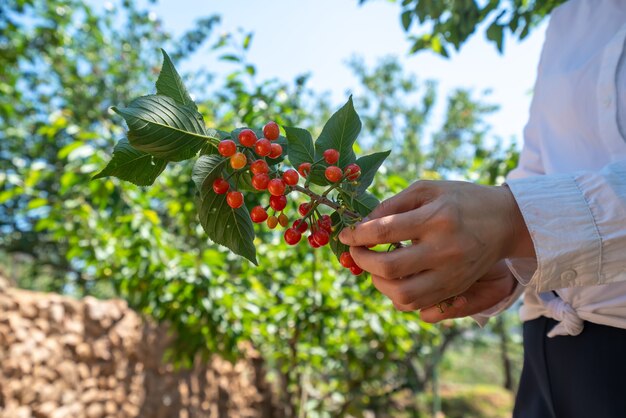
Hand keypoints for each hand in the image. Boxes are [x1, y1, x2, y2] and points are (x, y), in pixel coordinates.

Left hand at [338, 180, 532, 309]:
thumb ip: (393, 204)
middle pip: (389, 268)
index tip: (345, 235)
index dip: (357, 235)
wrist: (505, 222)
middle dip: (362, 260)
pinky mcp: (454, 289)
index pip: (384, 231)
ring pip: (402, 295)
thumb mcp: (428, 189)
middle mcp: (444, 250)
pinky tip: (393, 278)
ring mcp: (451, 274)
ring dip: (377, 283)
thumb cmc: (460, 199)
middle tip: (355, 251)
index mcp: (436, 218)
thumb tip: (362, 224)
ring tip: (374, 267)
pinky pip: (417, 305)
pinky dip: (397, 295)